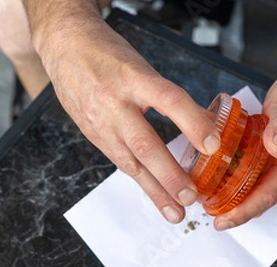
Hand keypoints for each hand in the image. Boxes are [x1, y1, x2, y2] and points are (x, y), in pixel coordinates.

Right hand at [36, 16, 219, 223]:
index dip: (192, 123)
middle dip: (170, 175)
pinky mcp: (93, 135)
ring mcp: (100, 122)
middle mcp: (114, 101)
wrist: (64, 45)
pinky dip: (141, 181)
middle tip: (191, 196)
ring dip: (156, 190)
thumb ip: (167, 96)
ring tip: (176, 212)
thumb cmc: (109, 54)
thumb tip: (203, 126)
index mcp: (133, 76)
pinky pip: (120, 162)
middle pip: (145, 144)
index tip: (213, 145)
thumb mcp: (142, 65)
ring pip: (131, 162)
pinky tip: (156, 196)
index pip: (168, 99)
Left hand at [213, 55, 276, 229]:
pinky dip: (244, 185)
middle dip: (239, 213)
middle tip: (214, 221)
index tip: (223, 221)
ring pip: (263, 190)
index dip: (245, 211)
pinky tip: (227, 183)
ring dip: (241, 202)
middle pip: (264, 199)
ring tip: (216, 208)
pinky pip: (262, 177)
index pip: (268, 194)